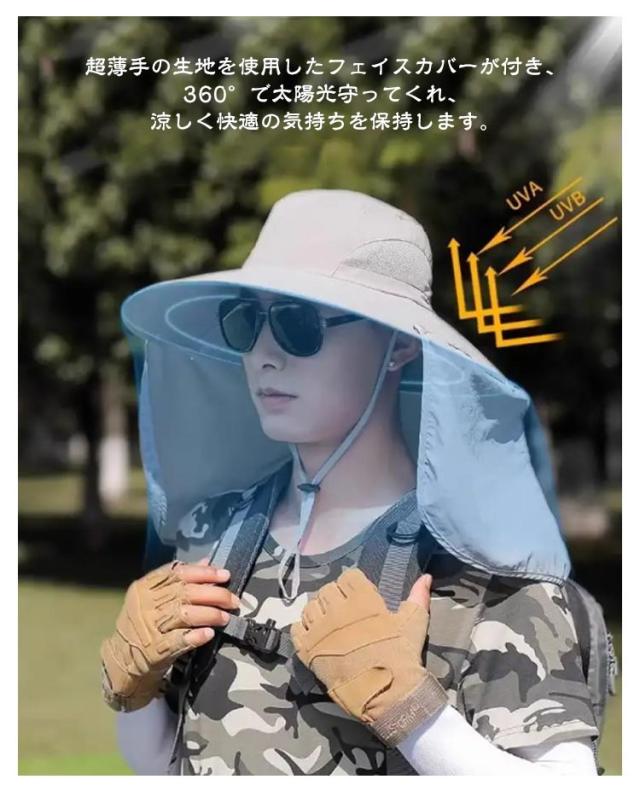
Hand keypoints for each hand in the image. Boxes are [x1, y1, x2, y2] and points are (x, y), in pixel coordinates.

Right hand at [100, 557, 239, 711]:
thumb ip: (178, 579)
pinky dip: (197, 635)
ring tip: (226, 616)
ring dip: (210, 614)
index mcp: (145, 587)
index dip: (204, 572)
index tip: (225, 575)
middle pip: (186, 592)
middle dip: (214, 594)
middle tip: (233, 599)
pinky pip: (179, 640)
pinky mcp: (154, 650)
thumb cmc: (143, 624)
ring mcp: (149, 627)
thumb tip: (206, 562)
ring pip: (185, 614)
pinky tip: (210, 633)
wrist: (122, 660)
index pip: (178, 573)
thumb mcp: (153, 598)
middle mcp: (146, 604)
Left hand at [290, 568, 448, 746]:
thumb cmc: (402, 656)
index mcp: (362, 599)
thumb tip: (426, 577)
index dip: (353, 585)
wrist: (389, 695)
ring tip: (330, 624)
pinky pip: (296, 629)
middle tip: (346, 613)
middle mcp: (337, 610)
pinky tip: (315, 636)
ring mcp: (321, 630)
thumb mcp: (414, 623)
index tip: (359, 597)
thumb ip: (418, 596)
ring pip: (310, 607)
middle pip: (327, 590)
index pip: (348, 577)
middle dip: (336, 598)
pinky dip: (303, 629)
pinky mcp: (309, 650)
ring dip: (319, 612)